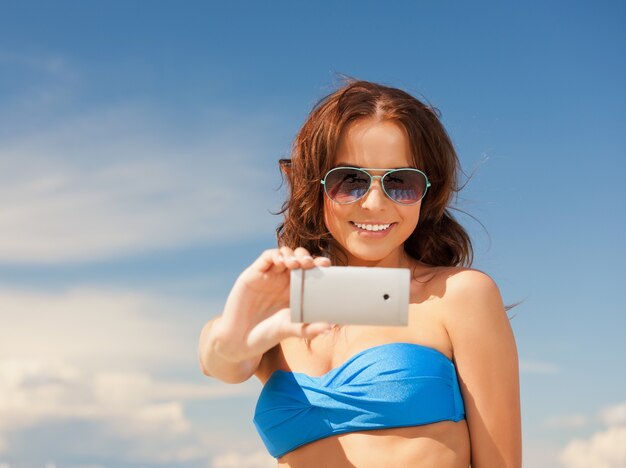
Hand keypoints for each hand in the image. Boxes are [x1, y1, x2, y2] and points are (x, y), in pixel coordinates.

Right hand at [213, 246, 332, 362]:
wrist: (238, 342)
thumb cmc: (265, 336)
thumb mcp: (289, 331)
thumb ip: (307, 329)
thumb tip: (330, 327)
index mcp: (295, 291)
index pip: (310, 271)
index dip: (319, 265)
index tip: (327, 265)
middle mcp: (282, 280)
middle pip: (298, 258)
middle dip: (306, 257)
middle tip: (310, 263)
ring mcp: (268, 276)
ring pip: (283, 254)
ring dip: (292, 254)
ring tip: (296, 264)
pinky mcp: (253, 275)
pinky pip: (266, 258)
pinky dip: (275, 255)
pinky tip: (281, 260)